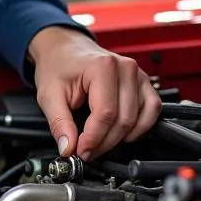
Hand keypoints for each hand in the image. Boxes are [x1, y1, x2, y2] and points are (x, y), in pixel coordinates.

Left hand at [29, 26, 161, 159]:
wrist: (65, 48)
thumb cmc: (58, 65)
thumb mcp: (49, 94)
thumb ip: (59, 123)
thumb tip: (68, 148)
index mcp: (102, 66)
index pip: (105, 114)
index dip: (94, 139)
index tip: (81, 150)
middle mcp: (125, 68)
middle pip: (124, 120)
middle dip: (105, 142)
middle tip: (88, 151)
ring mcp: (138, 75)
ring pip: (139, 119)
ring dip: (121, 138)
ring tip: (100, 142)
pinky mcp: (143, 82)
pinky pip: (152, 110)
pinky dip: (140, 127)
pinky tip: (123, 133)